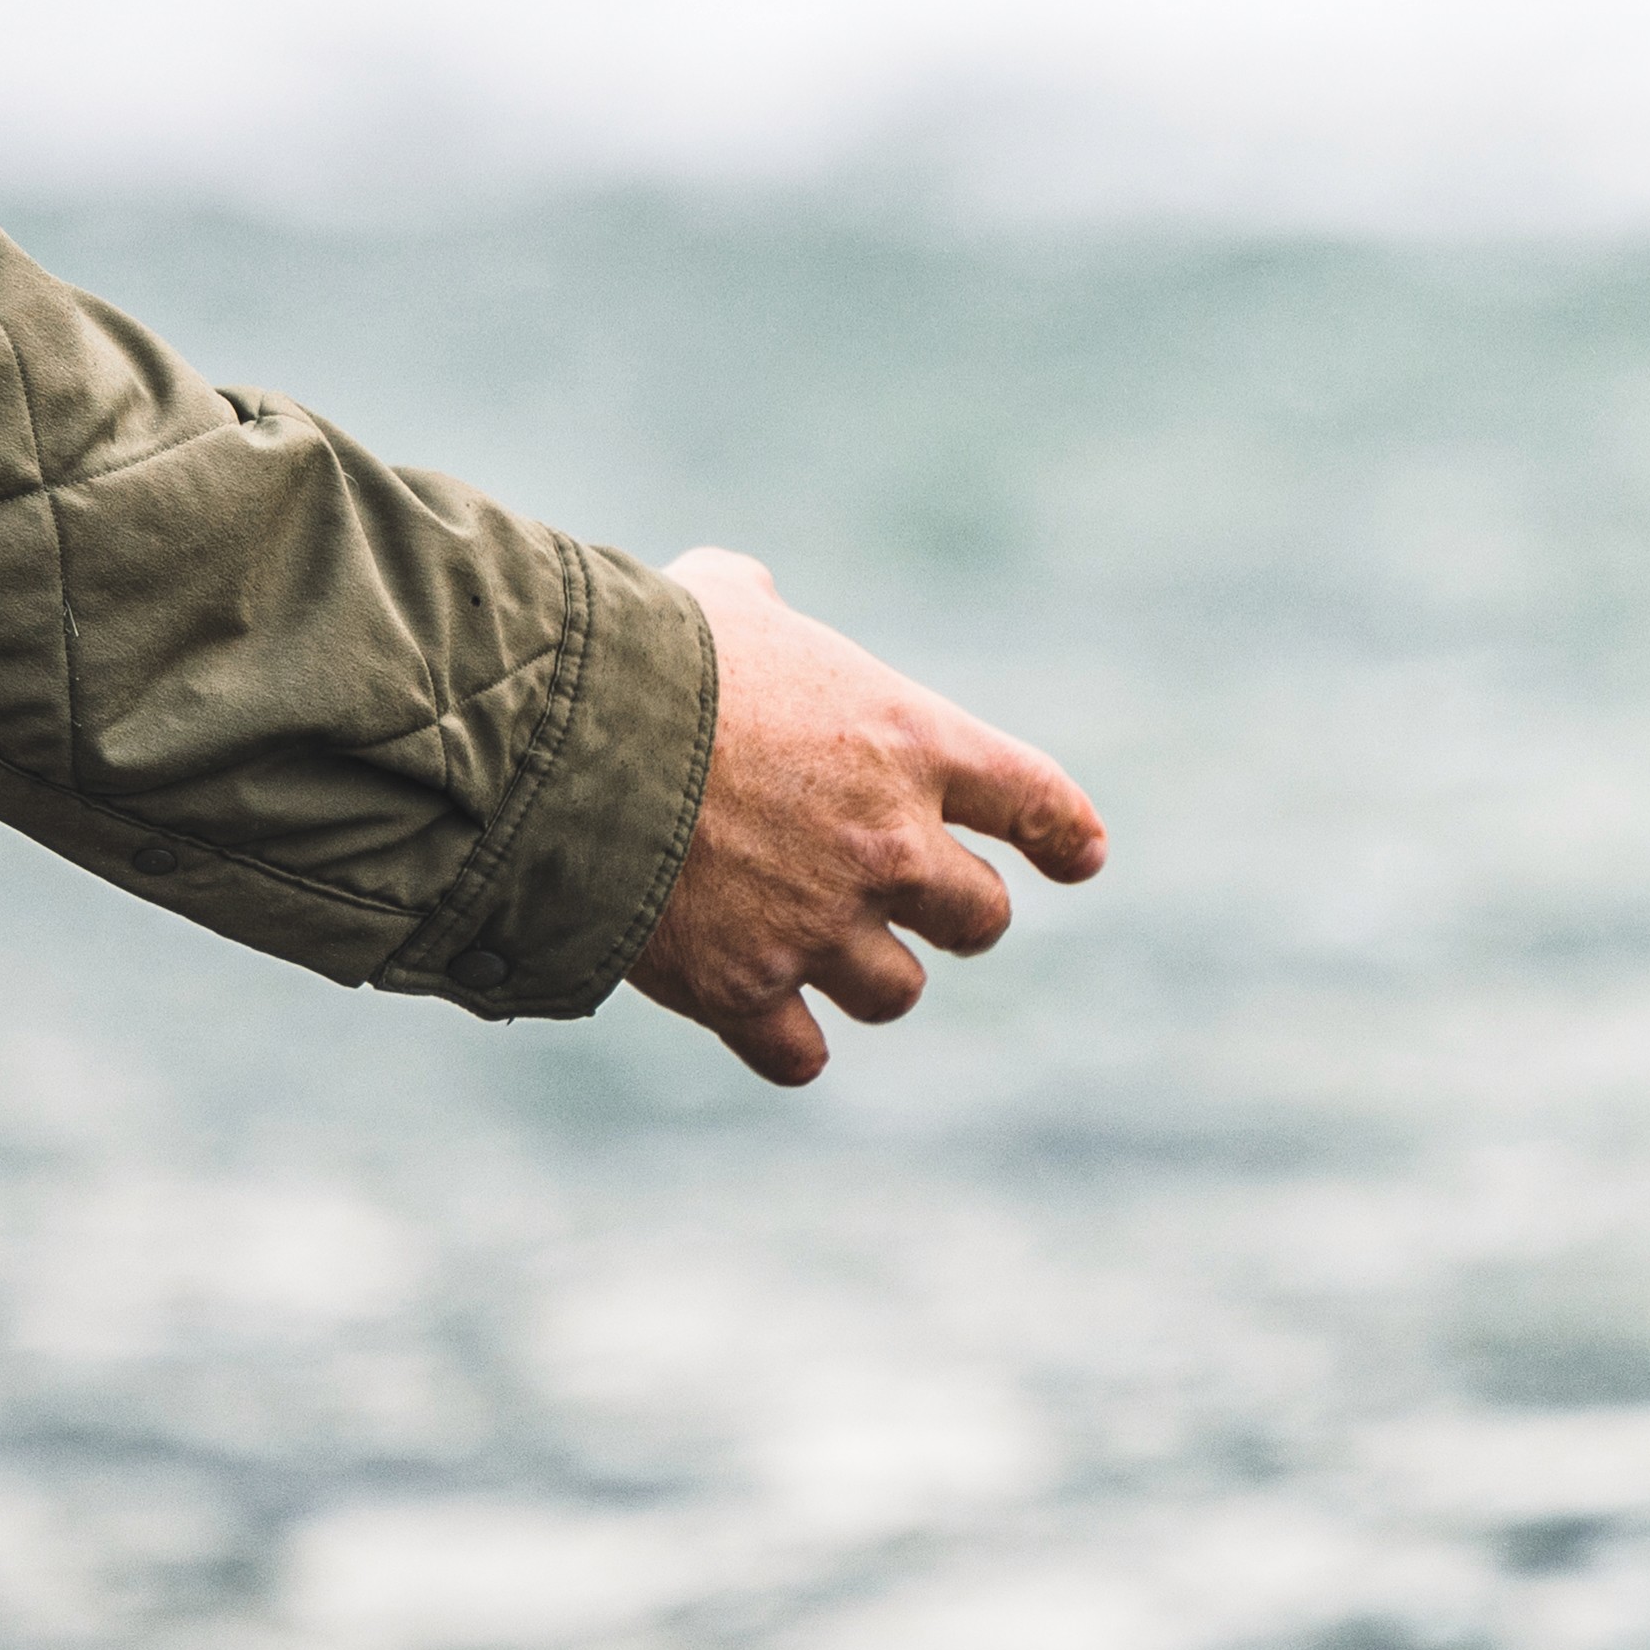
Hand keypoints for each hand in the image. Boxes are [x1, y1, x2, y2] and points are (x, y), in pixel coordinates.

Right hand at [621, 547, 1105, 1087]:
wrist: (566, 741)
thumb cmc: (647, 650)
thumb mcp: (722, 600)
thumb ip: (760, 607)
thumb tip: (745, 597)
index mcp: (909, 740)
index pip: (1036, 798)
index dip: (1066, 834)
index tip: (1082, 858)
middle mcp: (890, 844)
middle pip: (978, 916)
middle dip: (951, 911)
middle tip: (910, 900)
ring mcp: (821, 925)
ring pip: (896, 990)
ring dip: (869, 973)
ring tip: (818, 949)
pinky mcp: (746, 989)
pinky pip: (802, 1053)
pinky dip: (789, 1042)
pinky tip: (769, 1022)